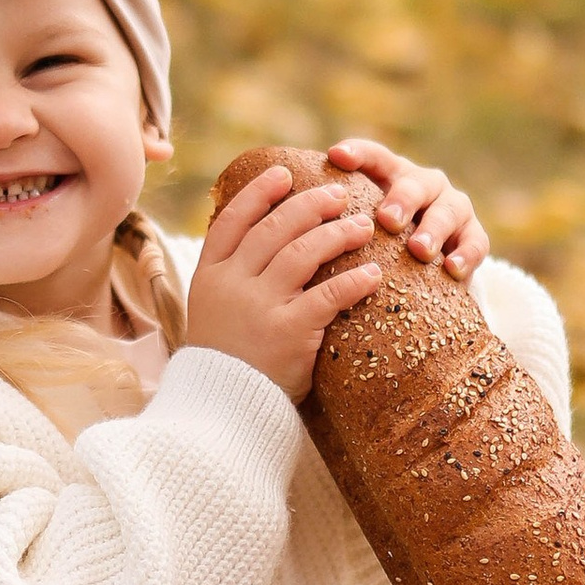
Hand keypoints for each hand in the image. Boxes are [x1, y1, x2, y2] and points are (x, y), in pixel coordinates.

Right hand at [185, 160, 382, 399]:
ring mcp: (258, 306)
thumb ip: (233, 279)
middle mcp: (231, 284)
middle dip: (310, 205)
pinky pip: (328, 295)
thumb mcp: (213, 313)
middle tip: (339, 193)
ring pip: (303, 252)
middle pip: (273, 228)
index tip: (282, 173)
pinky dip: (354, 281)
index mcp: (209, 276)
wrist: (219, 411)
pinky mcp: (288, 332)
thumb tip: (263, 243)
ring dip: (337, 234)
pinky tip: (374, 273)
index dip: (258, 194)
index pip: (232, 221)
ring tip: (363, 226)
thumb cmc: (225, 363)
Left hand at [325, 137, 486, 279]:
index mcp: (390, 176)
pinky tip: (451, 270)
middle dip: (401, 199)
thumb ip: (330, 220)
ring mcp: (452, 209)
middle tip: (385, 219)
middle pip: (415, 182)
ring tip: (418, 250)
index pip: (375, 156)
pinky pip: (475, 242)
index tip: (335, 156)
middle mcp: (423, 185)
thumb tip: (268, 220)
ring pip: (449, 210)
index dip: (357, 153)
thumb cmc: (376, 250)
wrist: (426, 277)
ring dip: (434, 229)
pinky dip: (465, 254)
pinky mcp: (472, 237)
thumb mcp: (354, 231)